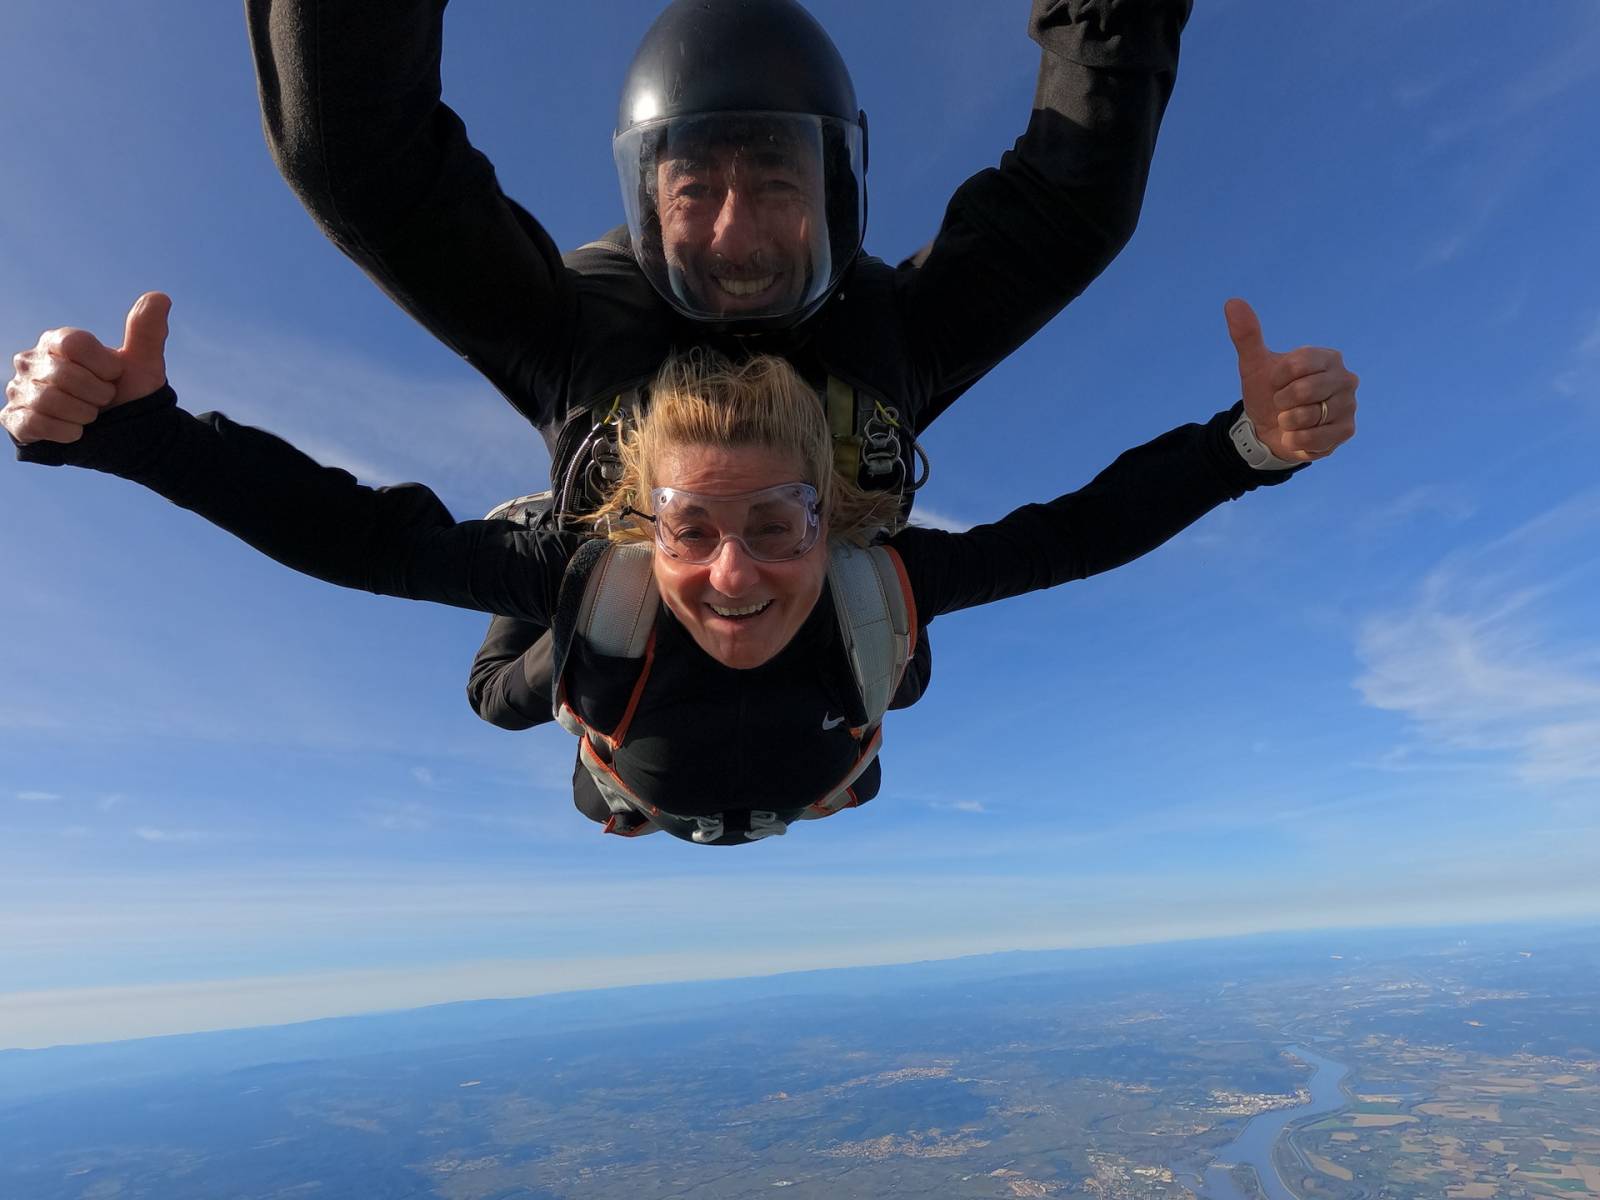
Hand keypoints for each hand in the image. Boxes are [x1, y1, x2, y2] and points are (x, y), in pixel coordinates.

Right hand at [3, 292, 170, 445]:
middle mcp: (31, 361)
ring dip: (82, 415)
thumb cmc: (128, 395)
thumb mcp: (143, 365)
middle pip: (63, 374)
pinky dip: (63, 432)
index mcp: (57, 342)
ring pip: (48, 400)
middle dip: (96, 395)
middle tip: (104, 401)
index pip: (74, 344)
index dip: (103, 367)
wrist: (124, 436)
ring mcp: (19, 389)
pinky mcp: (14, 419)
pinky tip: (75, 432)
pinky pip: (33, 423)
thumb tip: (160, 296)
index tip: (114, 377)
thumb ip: (147, 331)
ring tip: (90, 416)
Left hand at [1225, 298, 1356, 461]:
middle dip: (1281, 401)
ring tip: (1290, 419)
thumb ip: (1247, 335)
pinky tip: (1295, 435)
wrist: (1268, 429)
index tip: (1274, 383)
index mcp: (1327, 357)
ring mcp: (1349, 405)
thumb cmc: (1267, 392)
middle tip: (1282, 403)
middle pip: (1304, 391)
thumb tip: (1232, 302)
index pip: (1297, 365)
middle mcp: (1345, 378)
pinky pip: (1315, 438)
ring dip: (1287, 422)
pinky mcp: (1346, 430)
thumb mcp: (1254, 365)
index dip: (1276, 379)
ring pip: (1309, 416)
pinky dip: (1295, 440)